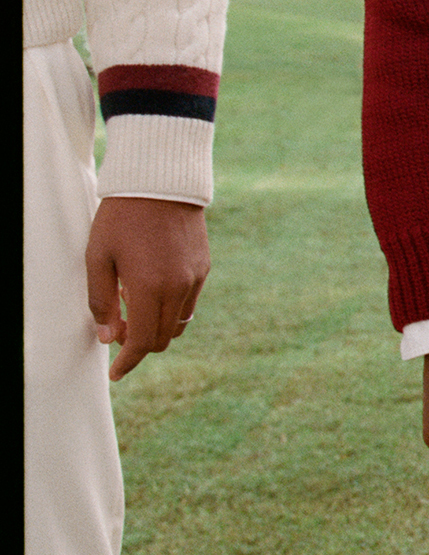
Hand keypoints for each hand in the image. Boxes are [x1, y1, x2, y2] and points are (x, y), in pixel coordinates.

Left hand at [87, 195, 210, 379]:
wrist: (161, 181)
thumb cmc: (121, 218)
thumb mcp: (97, 258)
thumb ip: (100, 302)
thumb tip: (107, 337)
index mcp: (149, 288)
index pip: (141, 342)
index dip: (127, 362)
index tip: (115, 373)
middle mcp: (177, 289)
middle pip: (162, 339)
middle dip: (139, 345)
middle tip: (117, 331)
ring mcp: (194, 279)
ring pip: (178, 324)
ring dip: (156, 327)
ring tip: (133, 305)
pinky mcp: (203, 268)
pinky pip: (189, 303)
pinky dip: (169, 309)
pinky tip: (151, 287)